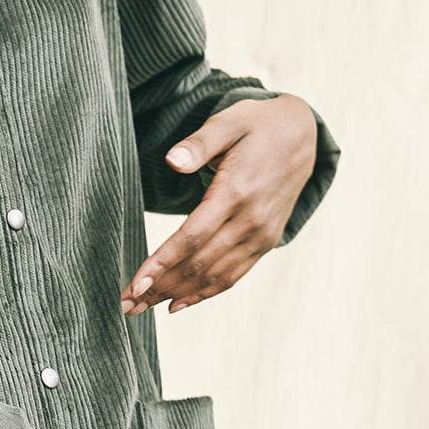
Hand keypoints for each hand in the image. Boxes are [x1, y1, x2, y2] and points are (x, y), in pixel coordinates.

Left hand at [121, 94, 318, 315]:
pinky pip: (233, 276)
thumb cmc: (258, 125)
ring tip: (142, 307)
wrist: (303, 135)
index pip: (191, 237)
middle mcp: (251, 220)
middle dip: (159, 287)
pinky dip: (204, 294)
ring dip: (175, 295)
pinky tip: (177, 304)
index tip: (135, 284)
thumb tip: (172, 160)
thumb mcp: (230, 120)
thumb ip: (200, 143)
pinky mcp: (265, 242)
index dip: (161, 263)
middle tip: (126, 305)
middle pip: (198, 264)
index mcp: (236, 191)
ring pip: (213, 276)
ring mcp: (260, 235)